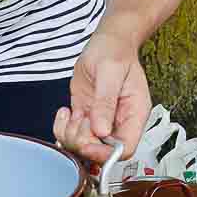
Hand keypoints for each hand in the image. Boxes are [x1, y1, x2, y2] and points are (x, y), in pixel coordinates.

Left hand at [55, 27, 148, 163]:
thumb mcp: (110, 72)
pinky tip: (64, 111)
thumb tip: (101, 130)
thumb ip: (105, 102)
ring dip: (71, 134)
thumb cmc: (115, 52)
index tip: (87, 142)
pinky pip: (72, 134)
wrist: (107, 43)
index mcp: (134, 114)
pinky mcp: (86, 117)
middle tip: (78, 119)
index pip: (125, 148)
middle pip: (102, 151)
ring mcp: (101, 121)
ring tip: (71, 114)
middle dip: (84, 141)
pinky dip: (62, 128)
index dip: (105, 153)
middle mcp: (119, 122)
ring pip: (84, 145)